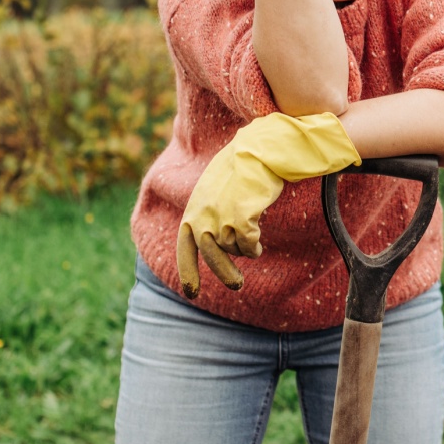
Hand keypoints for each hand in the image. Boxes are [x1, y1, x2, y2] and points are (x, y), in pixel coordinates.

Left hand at [176, 111, 360, 298]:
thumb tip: (213, 242)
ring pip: (234, 249)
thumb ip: (207, 213)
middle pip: (212, 255)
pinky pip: (249, 246)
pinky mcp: (241, 219)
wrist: (258, 150)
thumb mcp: (212, 189)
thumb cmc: (240, 167)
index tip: (192, 293)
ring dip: (245, 249)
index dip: (188, 271)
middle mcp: (203, 216)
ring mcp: (221, 218)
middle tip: (236, 285)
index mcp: (193, 209)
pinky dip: (254, 247)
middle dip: (224, 273)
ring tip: (253, 244)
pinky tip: (258, 243)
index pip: (185, 247)